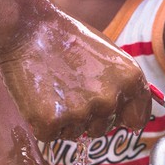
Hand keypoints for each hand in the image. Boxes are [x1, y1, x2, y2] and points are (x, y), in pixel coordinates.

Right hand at [0, 12, 151, 141]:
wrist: (28, 29)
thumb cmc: (67, 38)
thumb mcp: (109, 55)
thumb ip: (123, 85)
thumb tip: (132, 117)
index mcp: (131, 79)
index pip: (136, 119)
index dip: (122, 118)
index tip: (111, 116)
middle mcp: (110, 99)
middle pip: (103, 129)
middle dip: (87, 117)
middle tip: (69, 88)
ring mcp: (81, 113)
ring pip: (76, 133)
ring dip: (64, 119)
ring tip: (54, 89)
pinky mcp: (52, 122)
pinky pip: (51, 135)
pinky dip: (42, 122)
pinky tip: (39, 97)